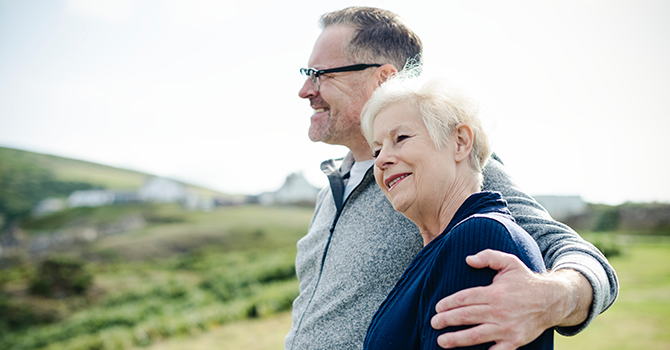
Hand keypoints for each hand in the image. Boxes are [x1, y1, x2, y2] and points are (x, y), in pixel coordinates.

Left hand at [430, 249, 591, 348]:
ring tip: (441, 341)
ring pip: (476, 335)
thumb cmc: (525, 280)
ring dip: (457, 339)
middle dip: (447, 320)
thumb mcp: (509, 262)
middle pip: (467, 317)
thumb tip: (468, 259)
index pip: (465, 298)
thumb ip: (488, 257)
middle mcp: (499, 311)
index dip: (449, 303)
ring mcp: (507, 328)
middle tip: (433, 323)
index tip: (437, 307)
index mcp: (495, 293)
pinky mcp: (515, 341)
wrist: (552, 300)